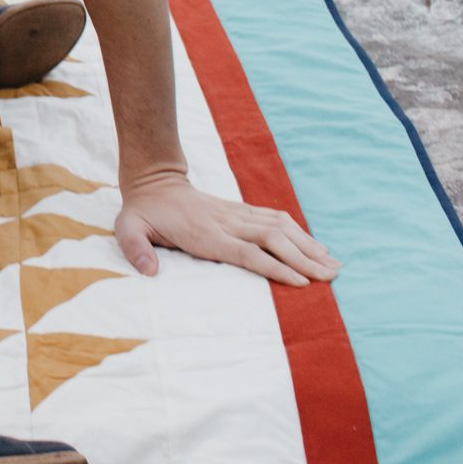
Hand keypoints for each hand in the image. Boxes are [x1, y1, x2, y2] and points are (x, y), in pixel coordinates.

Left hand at [114, 171, 341, 286]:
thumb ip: (136, 249)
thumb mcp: (128, 229)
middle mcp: (227, 222)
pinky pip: (275, 218)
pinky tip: (316, 247)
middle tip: (332, 277)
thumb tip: (149, 270)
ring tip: (334, 264)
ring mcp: (236, 214)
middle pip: (273, 240)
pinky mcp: (241, 210)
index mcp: (206, 233)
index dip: (275, 267)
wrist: (152, 181)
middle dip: (304, 259)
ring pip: (280, 226)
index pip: (248, 252)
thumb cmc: (142, 212)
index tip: (301, 282)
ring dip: (308, 245)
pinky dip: (299, 232)